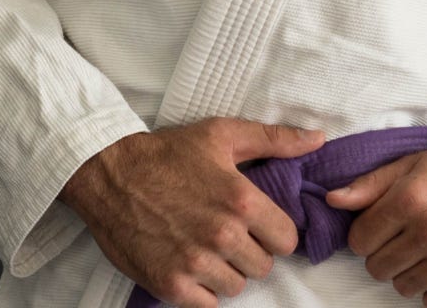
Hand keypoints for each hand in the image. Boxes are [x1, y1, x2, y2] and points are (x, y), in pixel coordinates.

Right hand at [58, 117, 325, 307]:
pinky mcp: (172, 286)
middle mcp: (222, 235)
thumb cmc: (167, 152)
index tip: (253, 221)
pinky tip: (187, 261)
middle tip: (223, 230)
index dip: (272, 230)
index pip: (287, 239)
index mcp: (240, 200)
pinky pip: (209, 305)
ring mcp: (197, 264)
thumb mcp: (221, 134)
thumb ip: (274, 139)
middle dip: (248, 250)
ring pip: (237, 286)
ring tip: (203, 244)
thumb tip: (318, 139)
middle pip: (264, 266)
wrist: (108, 173)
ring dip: (225, 270)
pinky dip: (201, 289)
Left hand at [324, 144, 426, 306]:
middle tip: (402, 240)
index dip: (364, 236)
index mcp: (409, 199)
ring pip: (404, 287)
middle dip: (383, 255)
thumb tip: (332, 200)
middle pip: (378, 267)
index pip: (360, 240)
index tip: (377, 230)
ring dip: (408, 273)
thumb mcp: (412, 164)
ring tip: (425, 251)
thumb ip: (370, 184)